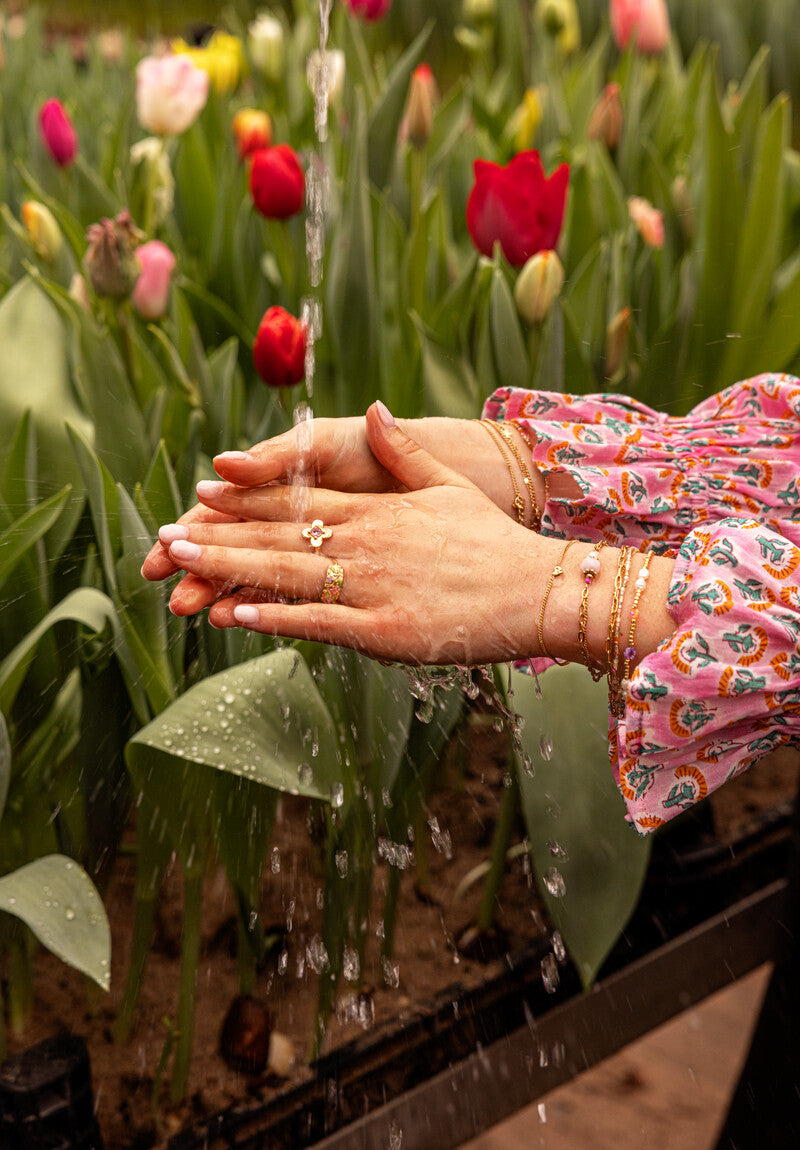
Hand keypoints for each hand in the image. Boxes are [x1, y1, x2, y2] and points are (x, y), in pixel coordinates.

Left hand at [163, 404, 554, 664]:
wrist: (538, 589)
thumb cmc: (494, 542)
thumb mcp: (447, 487)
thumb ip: (402, 452)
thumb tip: (373, 408)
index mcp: (377, 511)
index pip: (298, 502)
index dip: (246, 499)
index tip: (204, 494)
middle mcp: (366, 543)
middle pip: (278, 537)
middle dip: (218, 537)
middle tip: (164, 539)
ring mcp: (371, 585)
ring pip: (287, 574)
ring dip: (230, 570)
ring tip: (181, 569)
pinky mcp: (383, 628)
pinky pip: (319, 622)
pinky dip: (275, 618)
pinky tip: (235, 614)